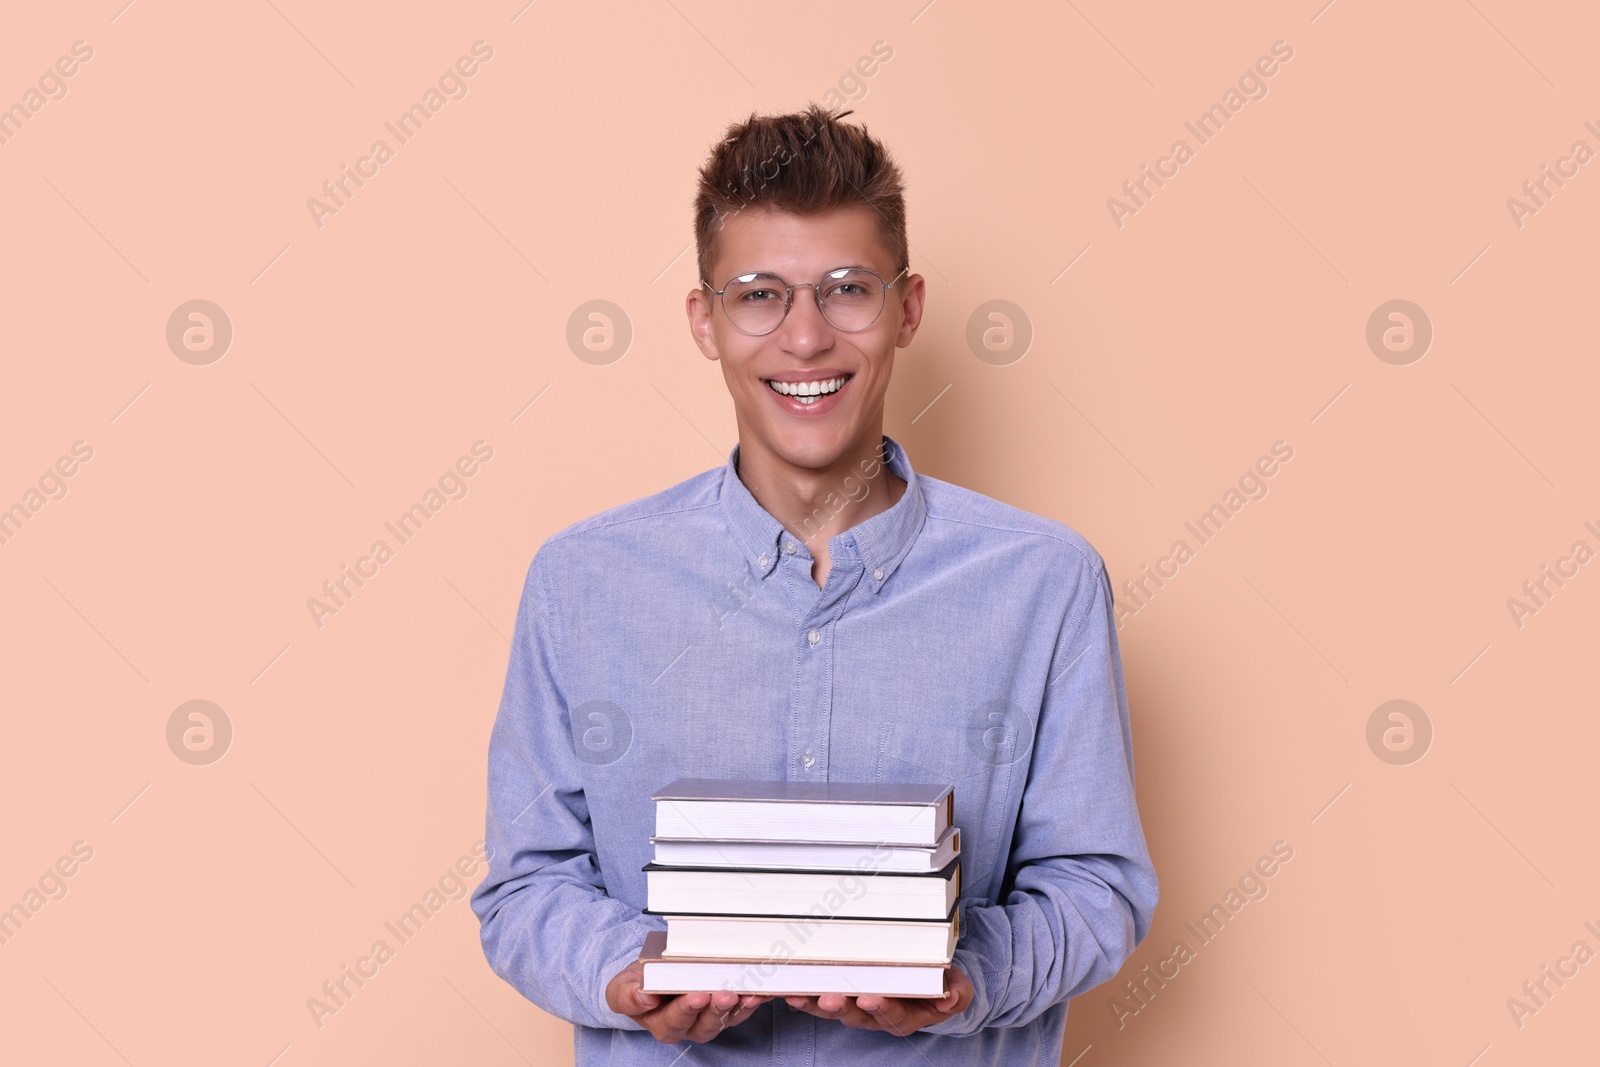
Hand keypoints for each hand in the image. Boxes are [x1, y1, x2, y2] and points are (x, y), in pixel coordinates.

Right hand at [605, 959, 772, 1043]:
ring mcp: (710, 1018)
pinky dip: (754, 999)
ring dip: (741, 1007)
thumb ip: (628, 997)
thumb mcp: (621, 988)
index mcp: (662, 1024)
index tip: (697, 995)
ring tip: (750, 993)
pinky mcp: (728, 1009)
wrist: (652, 975)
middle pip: (706, 1024)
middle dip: (717, 1009)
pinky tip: (762, 989)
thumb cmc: (637, 983)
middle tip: (725, 993)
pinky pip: (743, 1008)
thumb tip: (645, 997)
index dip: (686, 1009)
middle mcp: (689, 1026)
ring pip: (728, 1019)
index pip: (675, 1020)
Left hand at [783, 966, 973, 1035]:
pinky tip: (790, 989)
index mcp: (904, 1016)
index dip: (881, 1007)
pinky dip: (806, 995)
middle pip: (856, 1015)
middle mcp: (876, 1016)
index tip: (870, 998)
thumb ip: (955, 993)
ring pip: (834, 1009)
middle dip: (841, 1007)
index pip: (891, 1015)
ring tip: (800, 995)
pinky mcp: (841, 994)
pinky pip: (820, 998)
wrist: (927, 982)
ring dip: (815, 1002)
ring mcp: (855, 1007)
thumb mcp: (956, 989)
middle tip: (830, 998)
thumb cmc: (940, 985)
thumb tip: (949, 996)